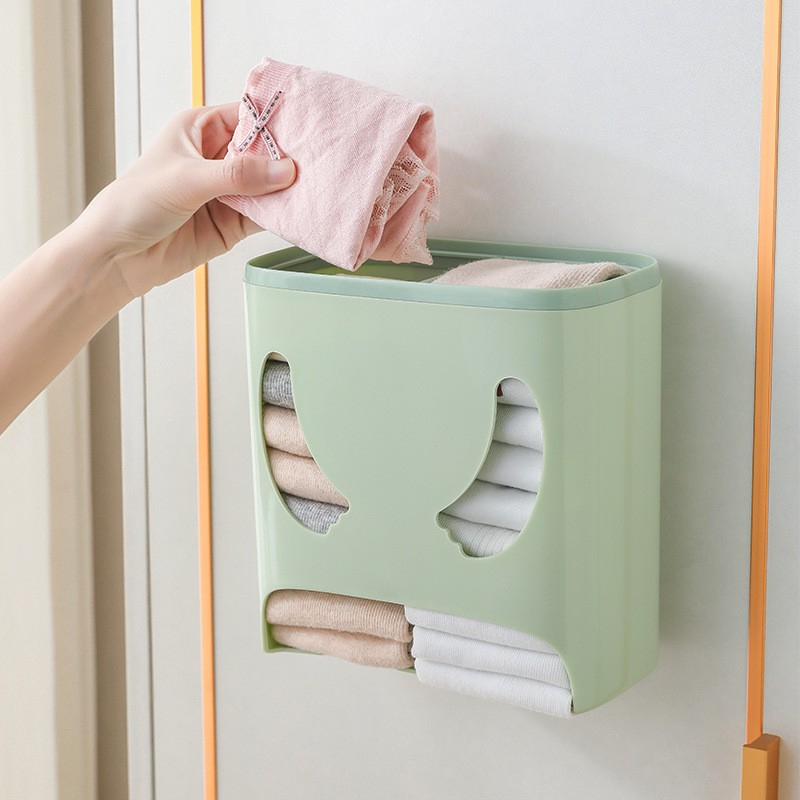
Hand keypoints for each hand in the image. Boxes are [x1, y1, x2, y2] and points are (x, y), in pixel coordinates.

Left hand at [74, 102, 295, 298]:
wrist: (119, 256)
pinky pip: (265, 215)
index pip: (247, 116)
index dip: (274, 121)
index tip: (305, 129)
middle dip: (287, 158)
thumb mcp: (187, 179)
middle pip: (264, 152)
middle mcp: (217, 158)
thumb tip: (283, 170)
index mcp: (200, 130)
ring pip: (268, 185)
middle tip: (317, 161)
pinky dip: (281, 215)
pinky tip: (299, 212)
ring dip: (287, 189)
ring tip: (316, 187)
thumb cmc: (135, 204)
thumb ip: (237, 175)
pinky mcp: (234, 223)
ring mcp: (227, 192)